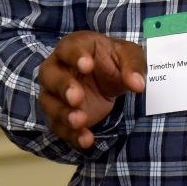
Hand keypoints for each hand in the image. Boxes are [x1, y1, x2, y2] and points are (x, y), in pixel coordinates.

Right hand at [38, 31, 145, 148]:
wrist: (108, 80)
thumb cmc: (113, 61)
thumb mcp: (129, 56)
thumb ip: (133, 66)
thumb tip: (137, 84)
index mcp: (74, 46)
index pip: (69, 47)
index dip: (75, 56)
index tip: (87, 65)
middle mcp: (57, 67)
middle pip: (50, 75)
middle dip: (62, 86)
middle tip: (76, 97)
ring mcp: (54, 93)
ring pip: (49, 102)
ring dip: (63, 113)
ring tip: (80, 121)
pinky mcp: (58, 115)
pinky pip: (58, 126)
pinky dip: (71, 134)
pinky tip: (86, 140)